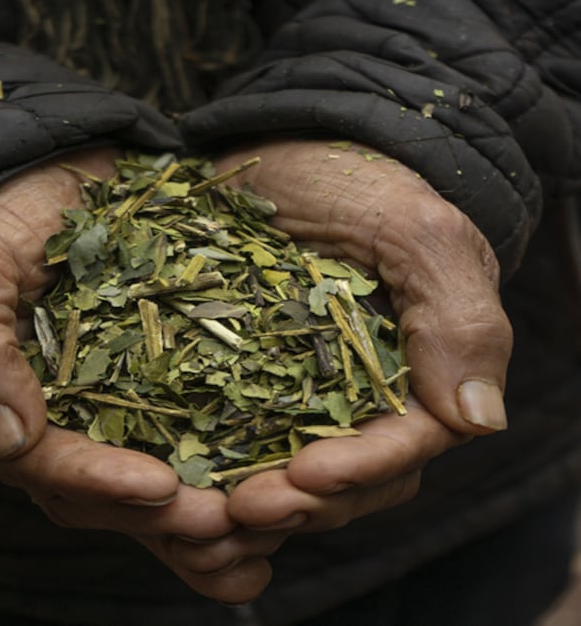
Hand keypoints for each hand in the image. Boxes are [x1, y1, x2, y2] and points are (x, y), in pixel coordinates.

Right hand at [0, 148, 278, 602]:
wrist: (46, 174)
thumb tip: (9, 441)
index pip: (41, 466)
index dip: (98, 484)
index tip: (161, 489)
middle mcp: (43, 422)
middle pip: (102, 494)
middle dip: (164, 517)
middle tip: (230, 526)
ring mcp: (98, 406)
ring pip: (146, 481)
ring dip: (200, 514)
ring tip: (262, 530)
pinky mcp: (147, 382)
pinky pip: (183, 433)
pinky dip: (220, 464)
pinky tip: (269, 483)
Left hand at [213, 138, 510, 528]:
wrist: (288, 142)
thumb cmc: (358, 174)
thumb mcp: (412, 227)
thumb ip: (456, 315)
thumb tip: (479, 421)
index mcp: (423, 362)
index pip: (407, 441)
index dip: (361, 469)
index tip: (305, 478)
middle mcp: (369, 388)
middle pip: (350, 477)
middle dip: (301, 503)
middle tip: (238, 512)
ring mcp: (305, 385)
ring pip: (296, 470)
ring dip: (257, 502)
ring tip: (203, 518)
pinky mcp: (249, 373)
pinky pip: (239, 434)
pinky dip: (219, 468)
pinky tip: (181, 484)